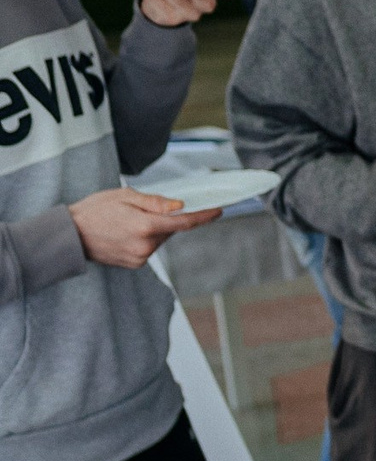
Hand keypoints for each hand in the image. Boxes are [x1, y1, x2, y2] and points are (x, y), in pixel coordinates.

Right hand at [68, 187, 216, 266]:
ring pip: (160, 239)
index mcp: (145, 226)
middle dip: (166, 218)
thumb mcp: (125, 196)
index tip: (218, 211)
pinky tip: (126, 232)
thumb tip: (180, 206)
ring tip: (128, 221)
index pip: (184, 222)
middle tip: (143, 209)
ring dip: (155, 229)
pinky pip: (150, 248)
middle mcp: (146, 245)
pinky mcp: (135, 264)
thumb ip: (155, 202)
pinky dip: (146, 238)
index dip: (203, 216)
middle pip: (171, 230)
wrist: (70, 235)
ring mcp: (141, 257)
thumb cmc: (94, 210)